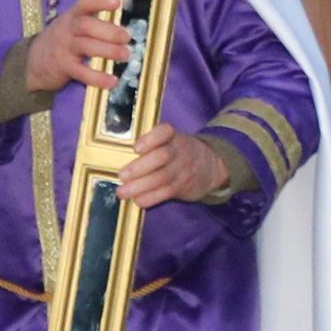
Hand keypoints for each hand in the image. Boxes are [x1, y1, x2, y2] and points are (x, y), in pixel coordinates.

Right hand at [24, 0, 132, 94]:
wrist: (32, 61)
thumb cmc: (62, 41)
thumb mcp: (71, 25)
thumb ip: (93, 23)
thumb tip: (124, 27)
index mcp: (72, 16)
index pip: (85, 3)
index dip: (100, 0)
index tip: (117, 1)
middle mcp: (67, 29)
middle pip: (87, 25)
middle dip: (109, 30)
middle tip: (127, 37)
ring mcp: (64, 48)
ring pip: (86, 46)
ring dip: (109, 50)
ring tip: (125, 55)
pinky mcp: (63, 67)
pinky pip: (82, 73)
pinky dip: (98, 78)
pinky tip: (112, 81)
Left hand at [117, 119, 232, 211]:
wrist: (211, 165)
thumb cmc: (178, 151)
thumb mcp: (171, 139)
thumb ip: (151, 143)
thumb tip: (119, 155)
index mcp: (173, 136)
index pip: (164, 131)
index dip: (150, 139)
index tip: (136, 147)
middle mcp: (179, 151)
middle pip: (161, 157)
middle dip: (139, 167)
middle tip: (122, 175)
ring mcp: (182, 169)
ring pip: (161, 178)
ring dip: (139, 186)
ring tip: (122, 192)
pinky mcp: (182, 186)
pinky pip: (165, 193)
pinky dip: (149, 198)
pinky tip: (137, 200)